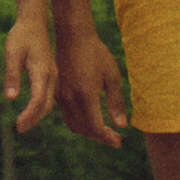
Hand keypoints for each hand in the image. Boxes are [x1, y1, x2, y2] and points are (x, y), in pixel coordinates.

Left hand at [3, 15, 57, 132]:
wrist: (34, 22)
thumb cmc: (21, 36)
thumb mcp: (12, 53)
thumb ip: (12, 75)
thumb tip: (11, 98)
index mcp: (42, 72)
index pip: (38, 101)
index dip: (29, 116)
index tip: (18, 126)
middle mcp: (51, 76)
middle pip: (45, 105)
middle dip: (33, 119)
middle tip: (19, 129)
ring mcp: (52, 76)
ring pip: (48, 102)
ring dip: (37, 115)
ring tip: (23, 124)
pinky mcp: (50, 75)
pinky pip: (48, 96)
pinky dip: (40, 107)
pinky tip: (30, 112)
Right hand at [56, 28, 126, 146]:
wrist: (73, 37)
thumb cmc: (96, 53)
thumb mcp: (112, 76)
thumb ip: (116, 102)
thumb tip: (122, 125)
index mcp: (85, 95)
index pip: (95, 127)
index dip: (107, 138)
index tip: (119, 142)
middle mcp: (70, 99)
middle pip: (84, 130)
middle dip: (100, 137)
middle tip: (115, 138)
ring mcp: (61, 96)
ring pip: (74, 126)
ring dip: (89, 132)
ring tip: (104, 131)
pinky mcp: (57, 93)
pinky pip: (67, 117)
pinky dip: (79, 124)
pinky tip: (91, 119)